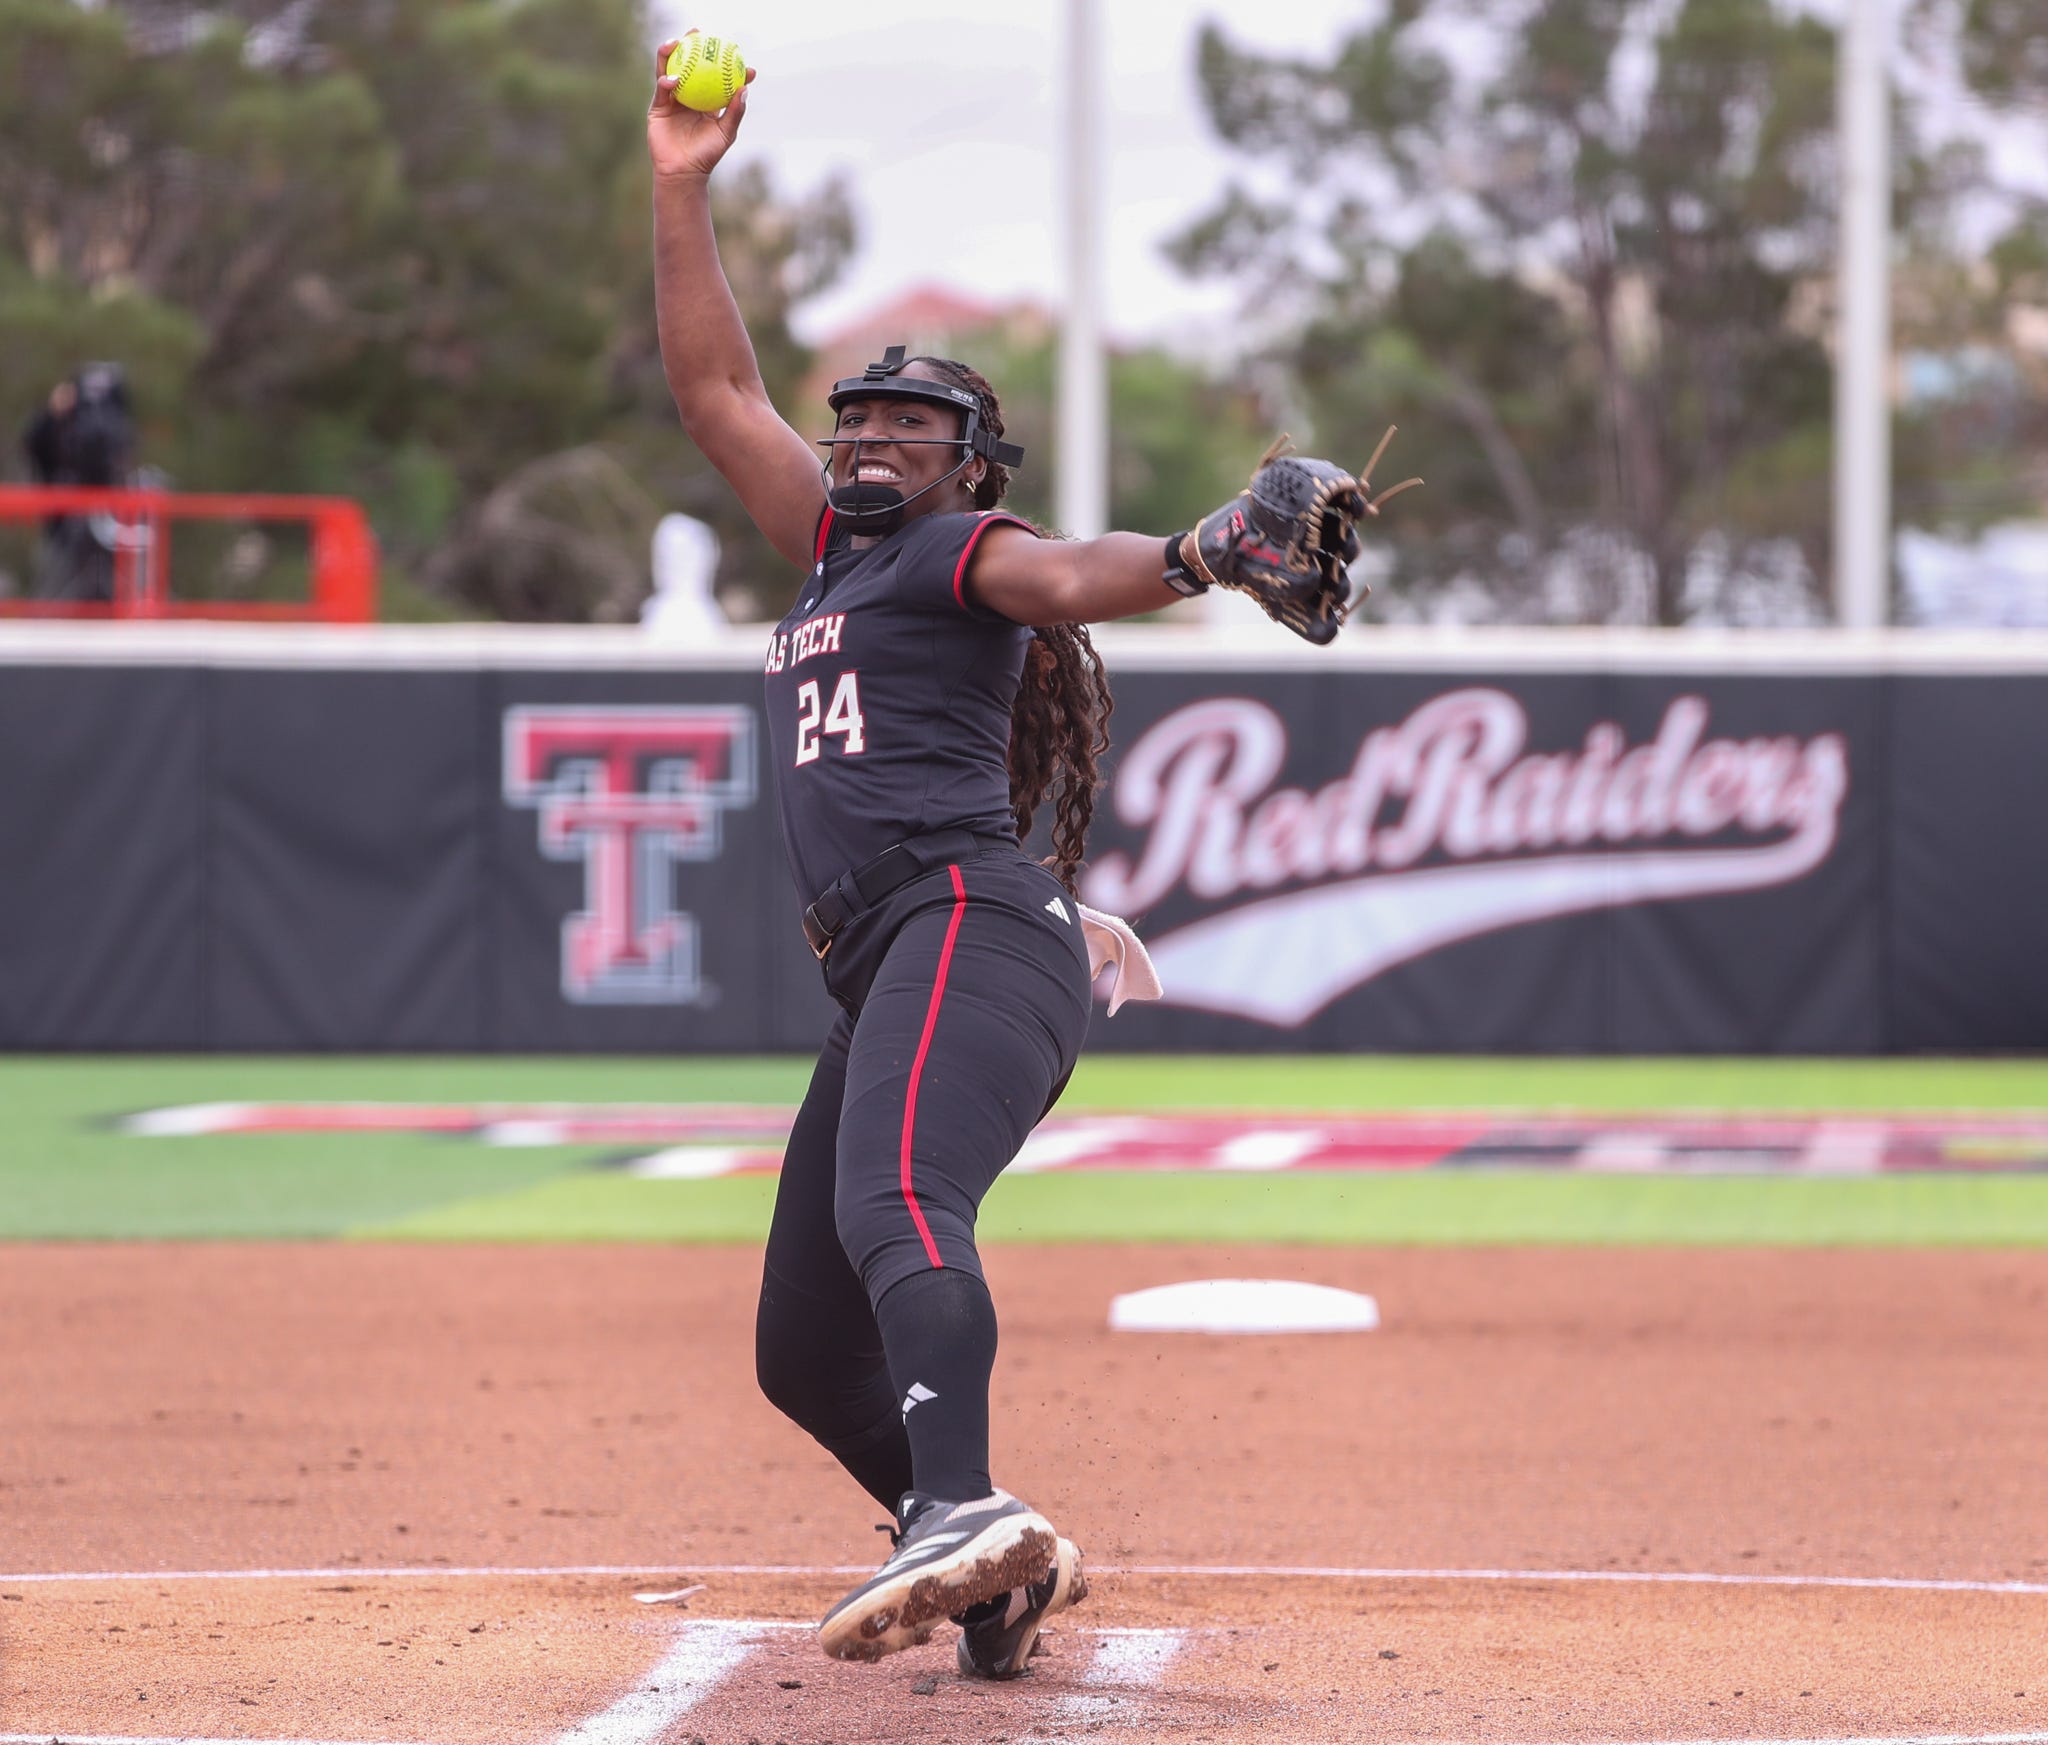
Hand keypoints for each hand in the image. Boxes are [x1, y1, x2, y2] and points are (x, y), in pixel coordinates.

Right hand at [647, 32, 754, 180]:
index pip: (717, 76)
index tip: (738, 55)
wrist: (683, 172)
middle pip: (690, 64)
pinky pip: (662, 88)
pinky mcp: (658, 106)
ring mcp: (672, 99)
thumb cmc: (707, 155)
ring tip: (678, 42)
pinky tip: (673, 78)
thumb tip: (745, 88)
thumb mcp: (725, 133)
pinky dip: (666, 80)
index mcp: (707, 100)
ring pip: (670, 69)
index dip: (725, 63)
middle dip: (693, 45)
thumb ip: (735, 112)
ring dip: (672, 52)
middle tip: (701, 33)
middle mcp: (689, 95)